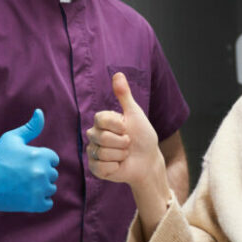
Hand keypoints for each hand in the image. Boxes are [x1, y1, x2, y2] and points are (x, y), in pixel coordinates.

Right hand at [0, 109, 58, 211]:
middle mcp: (42, 171)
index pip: (53, 159)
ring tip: (22, 186)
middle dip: (40, 174)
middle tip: (21, 175)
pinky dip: (40, 201)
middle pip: (52, 174)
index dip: (41, 161)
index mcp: (40, 154)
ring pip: (50, 188)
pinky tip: (26, 196)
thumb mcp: (11, 138)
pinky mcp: (35, 204)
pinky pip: (48, 203)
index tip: (26, 164)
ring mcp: (39, 189)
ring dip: (40, 188)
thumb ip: (30, 127)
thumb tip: (40, 112)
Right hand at [86, 73, 163, 189]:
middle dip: (122, 142)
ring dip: (120, 155)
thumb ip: (124, 95)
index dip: (118, 125)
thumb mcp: (135, 114)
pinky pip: (100, 167)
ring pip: (102, 152)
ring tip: (124, 154)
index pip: (101, 119)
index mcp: (101, 121)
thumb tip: (118, 74)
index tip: (127, 128)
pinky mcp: (95, 168)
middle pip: (102, 137)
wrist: (148, 160)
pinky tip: (118, 165)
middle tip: (128, 144)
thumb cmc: (142, 136)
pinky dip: (115, 167)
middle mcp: (94, 135)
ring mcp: (93, 152)